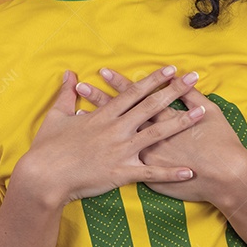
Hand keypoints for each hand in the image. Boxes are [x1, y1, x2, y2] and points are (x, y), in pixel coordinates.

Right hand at [12, 66, 205, 208]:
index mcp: (103, 115)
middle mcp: (117, 129)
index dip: (153, 80)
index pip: (133, 92)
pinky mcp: (122, 172)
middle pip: (151, 106)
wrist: (44, 176)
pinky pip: (151, 173)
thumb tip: (68, 73)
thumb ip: (66, 94)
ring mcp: (121, 150)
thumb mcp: (56, 116)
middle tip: (194, 78)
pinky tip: (189, 171)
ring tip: (201, 113)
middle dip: (174, 90)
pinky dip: (171, 172)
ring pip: (157, 133)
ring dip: (181, 122)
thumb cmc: (48, 148)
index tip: (170, 69)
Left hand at [74, 67, 246, 203]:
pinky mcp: (148, 175)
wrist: (226, 176)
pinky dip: (106, 157)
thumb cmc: (221, 143)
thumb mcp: (210, 112)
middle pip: (119, 115)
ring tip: (78, 114)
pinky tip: (93, 150)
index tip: (103, 72)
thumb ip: (193, 96)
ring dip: (98, 126)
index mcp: (163, 118)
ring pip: (115, 139)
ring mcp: (146, 156)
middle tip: (81, 86)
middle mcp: (150, 136)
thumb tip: (183, 79)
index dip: (119, 84)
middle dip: (99, 100)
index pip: (136, 97)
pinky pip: (122, 164)